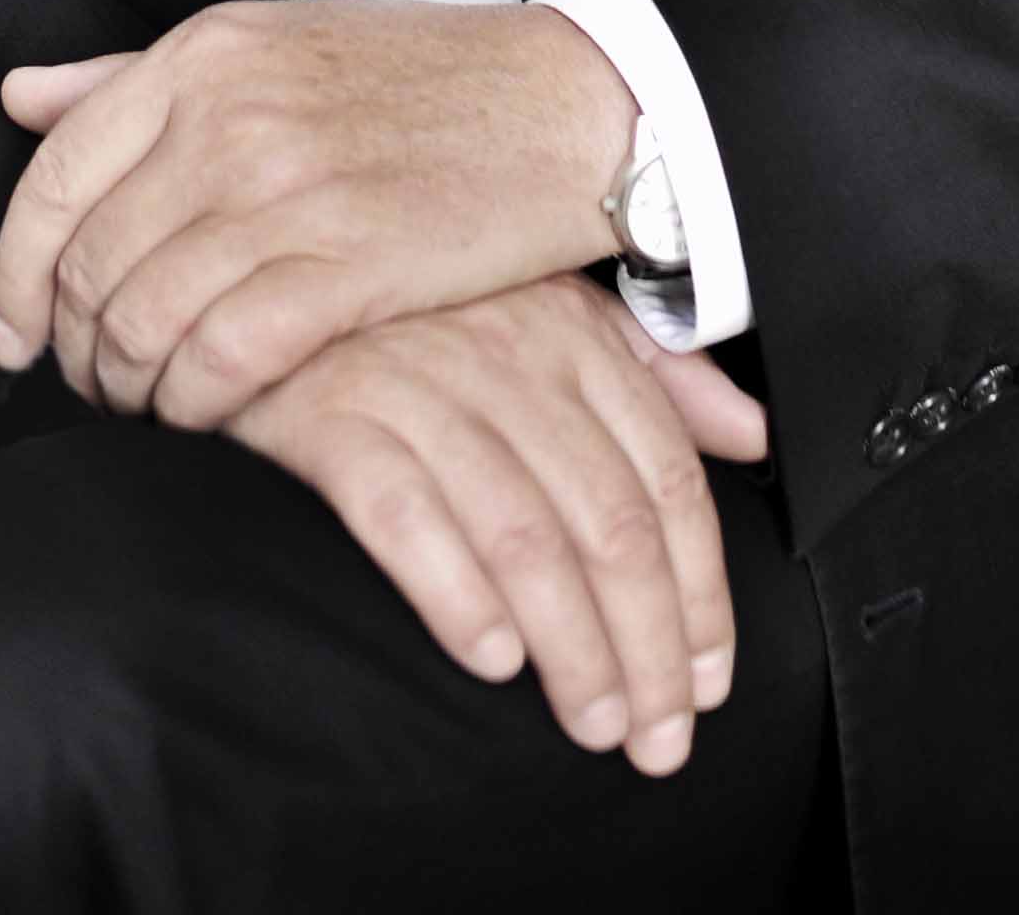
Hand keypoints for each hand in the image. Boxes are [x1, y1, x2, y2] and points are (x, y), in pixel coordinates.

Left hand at [0, 0, 638, 427]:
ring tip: (150, 407)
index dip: (12, 275)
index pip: (51, 176)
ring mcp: (288, 188)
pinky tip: (210, 414)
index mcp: (202, 54)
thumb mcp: (271, 43)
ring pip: (144, 322)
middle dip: (75, 350)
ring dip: (130, 388)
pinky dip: (195, 405)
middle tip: (96, 387)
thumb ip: (136, 76)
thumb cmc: (421, 80)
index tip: (12, 335)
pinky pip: (222, 361)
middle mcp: (228, 113)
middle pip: (89, 264)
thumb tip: (19, 96)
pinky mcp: (349, 263)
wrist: (565, 104)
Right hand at [224, 270, 769, 777]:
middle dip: (647, 647)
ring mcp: (416, 384)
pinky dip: (454, 591)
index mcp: (571, 333)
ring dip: (570, 647)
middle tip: (658, 738)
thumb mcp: (550, 308)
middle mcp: (505, 354)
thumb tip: (751, 433)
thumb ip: (656, 372)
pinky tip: (490, 658)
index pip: (666, 475)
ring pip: (522, 533)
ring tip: (592, 724)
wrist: (266, 281)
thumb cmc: (421, 309)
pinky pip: (402, 513)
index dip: (700, 590)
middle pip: (608, 521)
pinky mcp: (329, 416)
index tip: (710, 680)